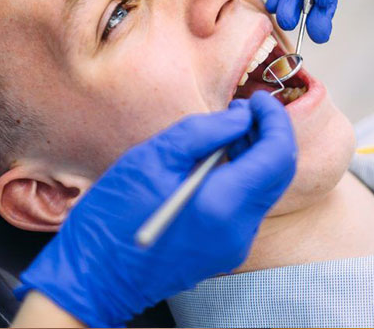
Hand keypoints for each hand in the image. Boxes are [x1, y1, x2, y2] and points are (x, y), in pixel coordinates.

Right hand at [15, 92, 296, 326]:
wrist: (94, 276)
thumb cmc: (113, 214)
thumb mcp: (154, 157)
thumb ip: (205, 131)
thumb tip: (242, 117)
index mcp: (224, 204)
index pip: (278, 154)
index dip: (274, 119)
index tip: (257, 98)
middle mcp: (240, 229)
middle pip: (279, 172)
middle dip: (269, 134)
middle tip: (244, 108)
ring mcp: (235, 244)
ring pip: (266, 188)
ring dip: (257, 154)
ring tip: (228, 130)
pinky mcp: (226, 251)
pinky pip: (248, 205)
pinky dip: (244, 176)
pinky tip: (219, 160)